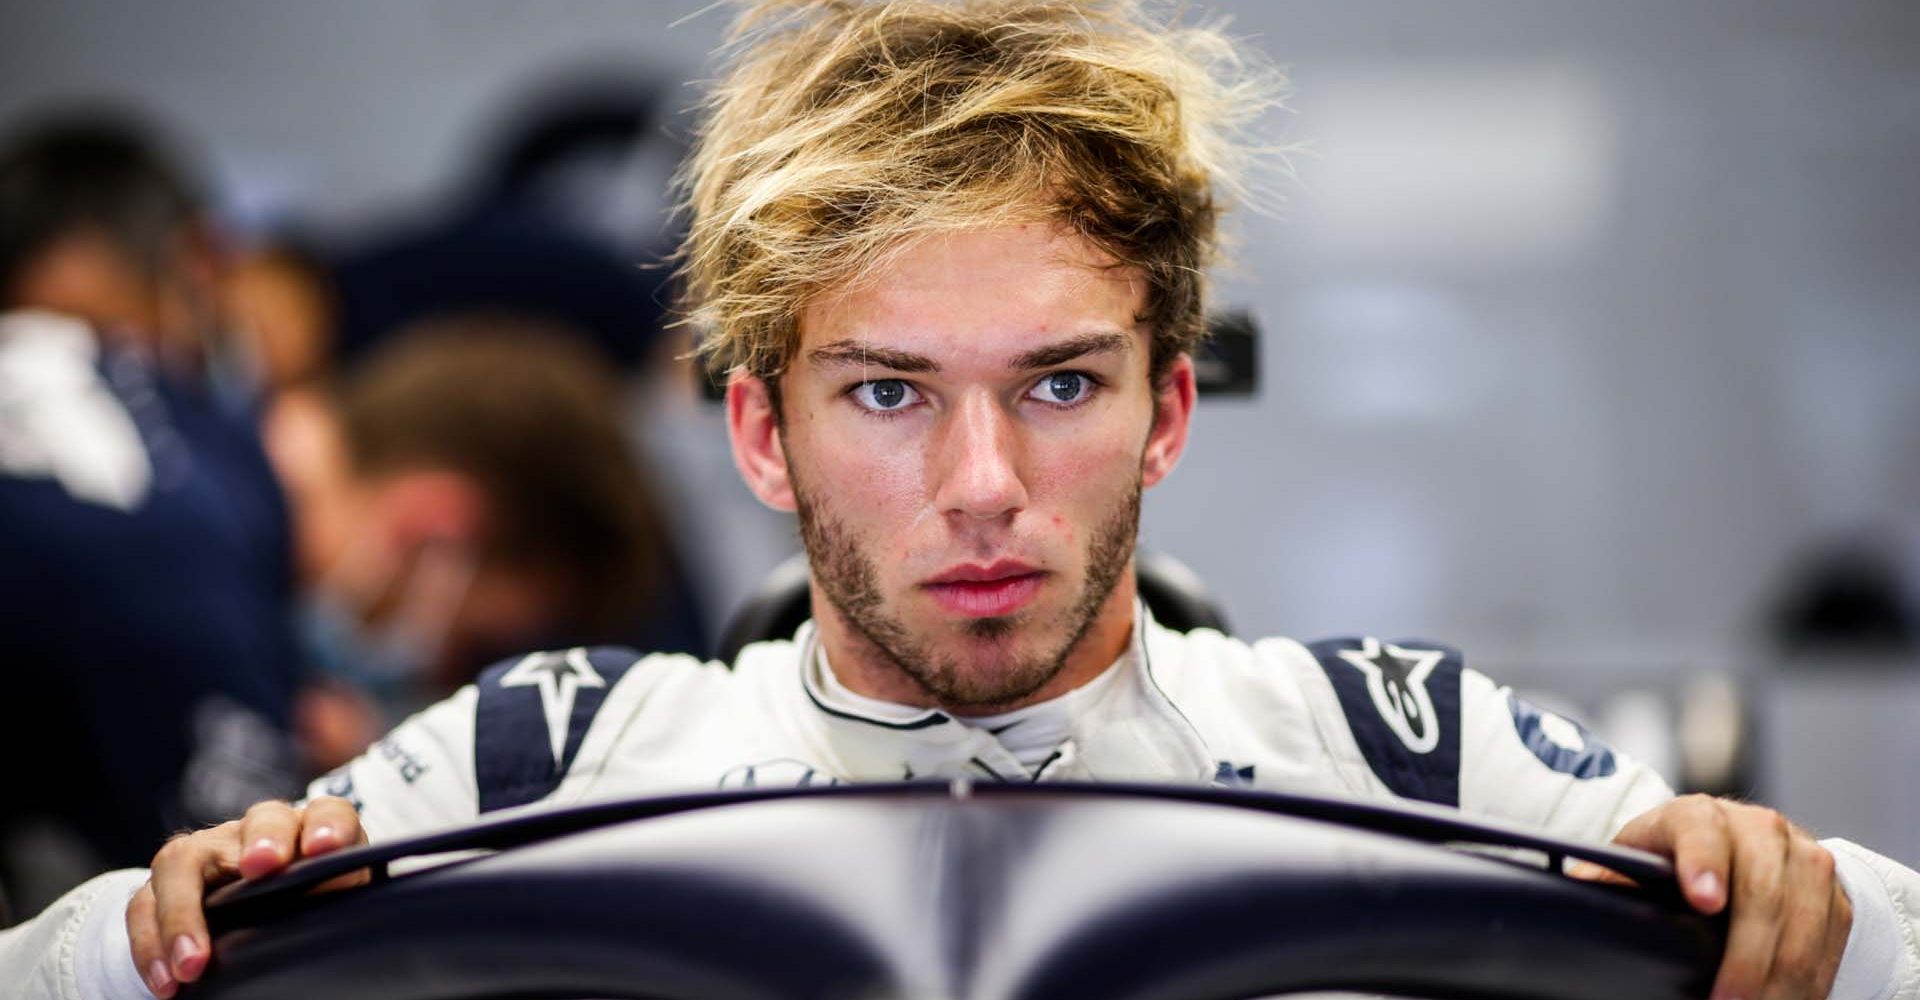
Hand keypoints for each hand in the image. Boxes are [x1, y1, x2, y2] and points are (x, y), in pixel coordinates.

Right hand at [126, 797, 367, 997]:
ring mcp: (205, 854)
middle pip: (260, 819)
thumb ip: (339, 892)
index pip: (327, 813)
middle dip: (263, 841)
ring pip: (182, 861)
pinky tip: (165, 983)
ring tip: (192, 965)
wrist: (258, 917)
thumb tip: (340, 894)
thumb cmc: (305, 904)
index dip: (329, 826)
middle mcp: (256, 831)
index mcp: (309, 830)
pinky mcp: (162, 887)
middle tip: (263, 868)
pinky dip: (151, 946)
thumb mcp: (330, 900)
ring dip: (183, 914)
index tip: (326, 848)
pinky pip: (143, 906)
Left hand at [1612, 794, 1850, 999]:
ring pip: (1802, 923)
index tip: (1704, 902)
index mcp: (1697, 815)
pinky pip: (1829, 944)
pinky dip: (1809, 982)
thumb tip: (1575, 886)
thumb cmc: (1673, 857)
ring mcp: (1803, 859)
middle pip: (1762, 892)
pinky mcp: (1835, 894)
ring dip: (1781, 979)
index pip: (1700, 832)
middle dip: (1745, 956)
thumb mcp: (1637, 858)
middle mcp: (1758, 828)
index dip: (1703, 863)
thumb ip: (1609, 876)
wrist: (1740, 844)